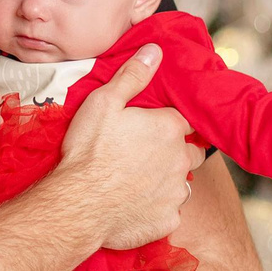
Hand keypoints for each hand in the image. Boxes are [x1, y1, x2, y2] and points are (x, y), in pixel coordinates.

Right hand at [52, 45, 194, 249]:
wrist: (78, 204)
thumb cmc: (88, 151)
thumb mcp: (104, 102)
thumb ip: (133, 75)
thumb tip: (155, 50)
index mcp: (170, 128)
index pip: (186, 119)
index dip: (171, 121)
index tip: (154, 126)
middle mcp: (181, 159)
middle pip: (193, 151)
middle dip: (177, 151)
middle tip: (147, 154)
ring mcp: (176, 192)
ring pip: (182, 183)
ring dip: (168, 180)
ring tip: (138, 181)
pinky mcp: (168, 220)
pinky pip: (170, 211)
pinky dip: (157, 208)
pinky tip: (135, 206)